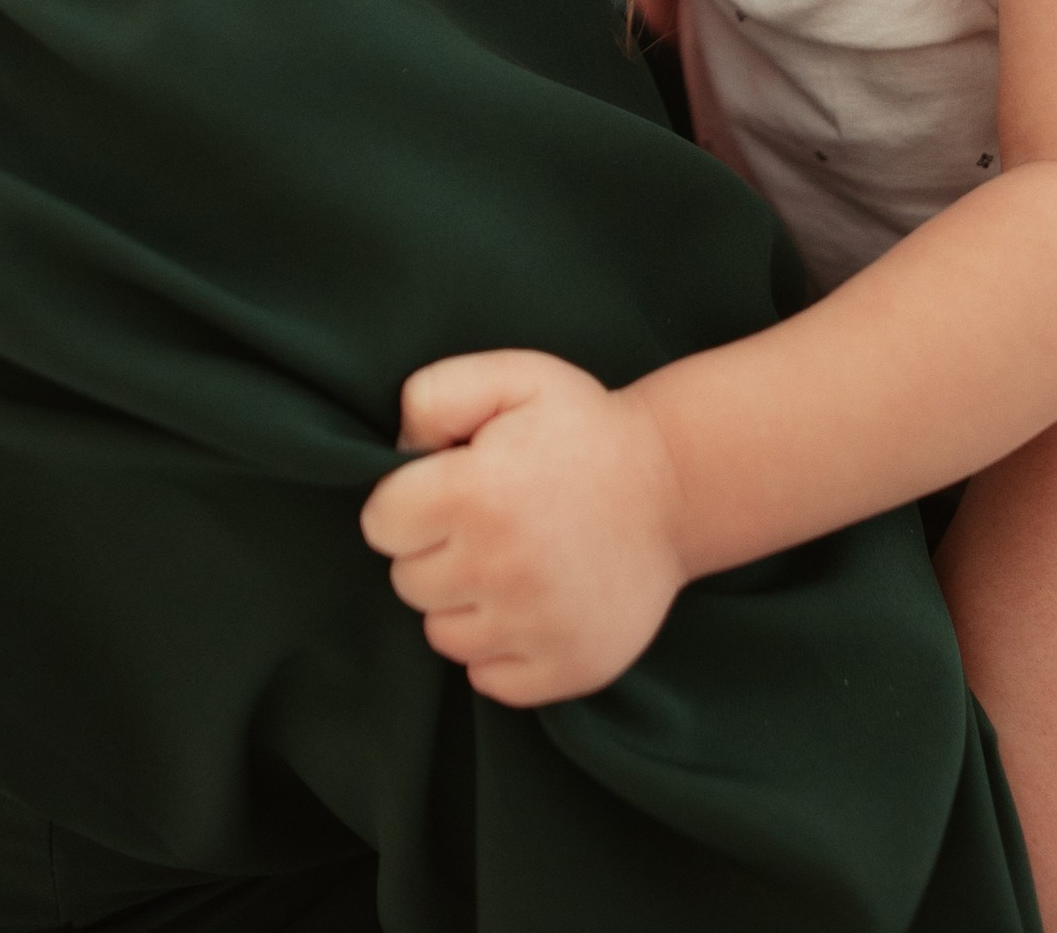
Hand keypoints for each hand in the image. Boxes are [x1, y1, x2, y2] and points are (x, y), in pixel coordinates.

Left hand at [359, 350, 688, 705]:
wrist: (676, 487)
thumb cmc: (586, 430)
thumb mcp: (515, 377)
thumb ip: (436, 395)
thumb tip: (397, 450)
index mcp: (477, 494)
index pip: (380, 523)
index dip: (406, 500)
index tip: (446, 488)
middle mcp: (500, 568)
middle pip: (407, 581)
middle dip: (434, 550)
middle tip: (485, 522)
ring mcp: (535, 627)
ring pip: (442, 634)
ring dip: (462, 601)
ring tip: (508, 561)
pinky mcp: (565, 668)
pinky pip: (488, 678)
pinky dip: (498, 647)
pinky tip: (529, 603)